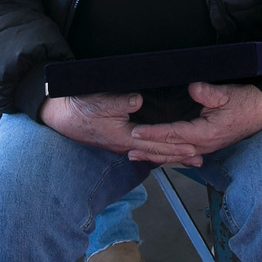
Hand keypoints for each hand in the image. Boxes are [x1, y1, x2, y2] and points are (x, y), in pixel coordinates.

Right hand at [38, 92, 202, 166]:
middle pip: (157, 154)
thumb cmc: (82, 108)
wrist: (62, 116)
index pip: (155, 145)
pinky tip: (164, 151)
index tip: (193, 149)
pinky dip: (157, 150)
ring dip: (170, 156)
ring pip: (151, 153)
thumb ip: (121, 102)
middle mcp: (125, 146)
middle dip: (179, 157)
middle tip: (199, 161)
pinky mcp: (119, 140)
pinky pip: (143, 148)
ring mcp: (122, 144)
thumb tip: (138, 100)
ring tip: (188, 158)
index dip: (175, 148)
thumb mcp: (101, 102)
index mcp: (124, 138)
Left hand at [127, 82, 261, 163]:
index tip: (136, 132)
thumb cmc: (245, 101)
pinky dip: (169, 155)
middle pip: (171, 151)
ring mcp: (207, 147)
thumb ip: (208, 93)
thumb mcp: (227, 94)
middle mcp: (204, 145)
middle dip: (149, 150)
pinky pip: (184, 154)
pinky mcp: (208, 145)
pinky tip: (160, 155)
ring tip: (136, 156)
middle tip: (127, 150)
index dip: (153, 133)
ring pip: (176, 155)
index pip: (174, 134)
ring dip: (156, 156)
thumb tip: (192, 88)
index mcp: (206, 133)